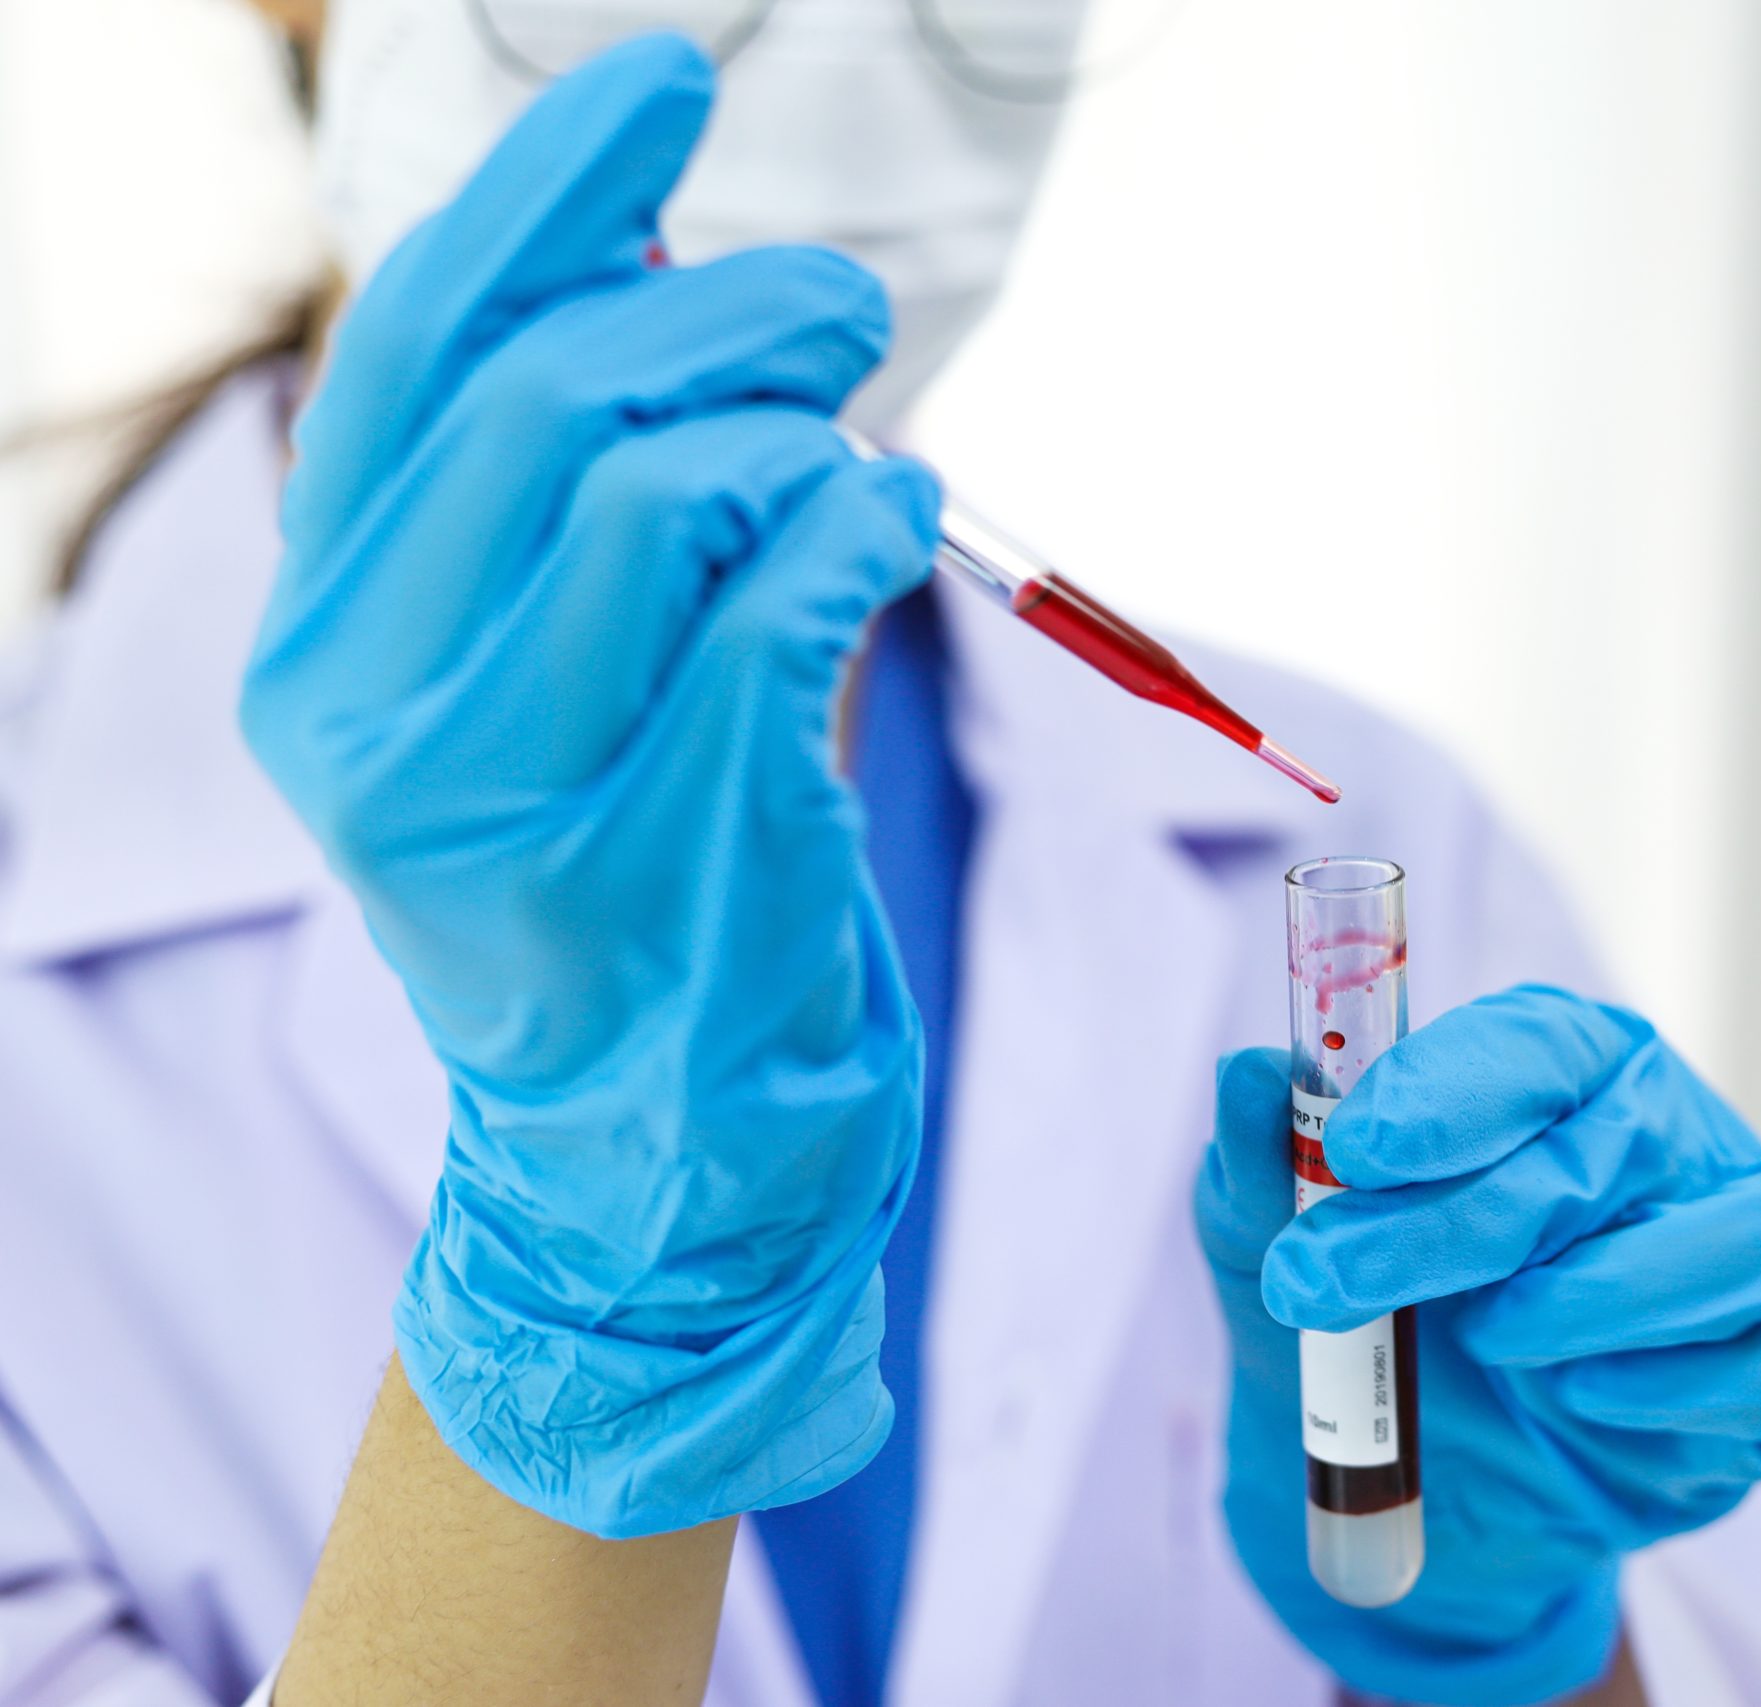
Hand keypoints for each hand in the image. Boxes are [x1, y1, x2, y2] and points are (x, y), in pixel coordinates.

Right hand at [240, 37, 940, 1538]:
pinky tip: (902, 509)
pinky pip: (778, 611)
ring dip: (800, 424)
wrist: (649, 1155)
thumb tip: (658, 256)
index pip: (415, 347)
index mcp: (317, 639)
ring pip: (659, 487)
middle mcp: (364, 713)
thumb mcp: (535, 683)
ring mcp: (498, 802)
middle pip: (554, 397)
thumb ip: (562, 487)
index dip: (551, 191)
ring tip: (861, 442)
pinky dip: (863, 523)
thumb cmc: (622, 878)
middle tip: (847, 306)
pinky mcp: (649, 863)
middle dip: (732, 311)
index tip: (669, 80)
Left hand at [1196, 986, 1760, 1705]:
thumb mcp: (1275, 1248)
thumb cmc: (1378, 1319)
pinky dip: (1704, 1383)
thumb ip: (1260, 1167)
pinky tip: (1595, 1400)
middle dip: (1462, 1221)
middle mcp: (1677, 1139)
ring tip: (1498, 1340)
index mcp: (1566, 1073)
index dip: (1450, 1090)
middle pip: (1610, 1150)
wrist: (1439, 1490)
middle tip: (1335, 1281)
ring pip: (1751, 1239)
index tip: (1353, 1147)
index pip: (1539, 1047)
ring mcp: (1756, 1248)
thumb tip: (1250, 1073)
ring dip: (1609, 1293)